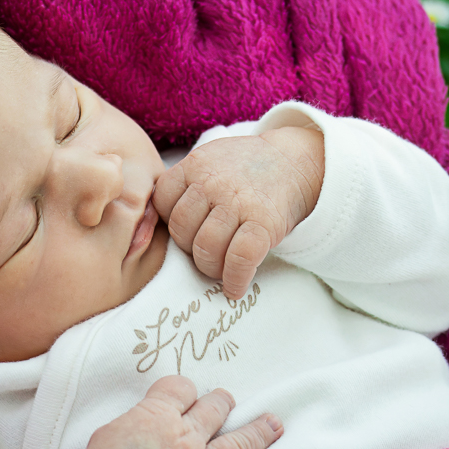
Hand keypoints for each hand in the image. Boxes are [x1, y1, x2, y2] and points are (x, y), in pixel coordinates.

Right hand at [45, 376, 289, 448]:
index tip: (186, 396)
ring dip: (259, 433)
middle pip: (214, 410)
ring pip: (239, 444)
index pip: (181, 389)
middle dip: (223, 404)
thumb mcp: (108, 434)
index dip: (186, 392)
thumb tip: (138, 430)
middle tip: (229, 401)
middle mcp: (185, 436)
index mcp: (157, 415)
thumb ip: (132, 426)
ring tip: (275, 425)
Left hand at [153, 126, 323, 299]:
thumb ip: (185, 183)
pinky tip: (235, 288)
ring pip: (206, 248)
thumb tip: (153, 223)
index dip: (170, 222)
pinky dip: (235, 280)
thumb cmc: (245, 169)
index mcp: (194, 166)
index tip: (186, 231)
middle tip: (204, 253)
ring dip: (210, 268)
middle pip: (181, 229)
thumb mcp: (210, 160)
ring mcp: (238, 203)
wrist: (295, 163)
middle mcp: (212, 183)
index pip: (162, 202)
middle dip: (189, 248)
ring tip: (219, 270)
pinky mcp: (264, 223)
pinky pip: (239, 260)